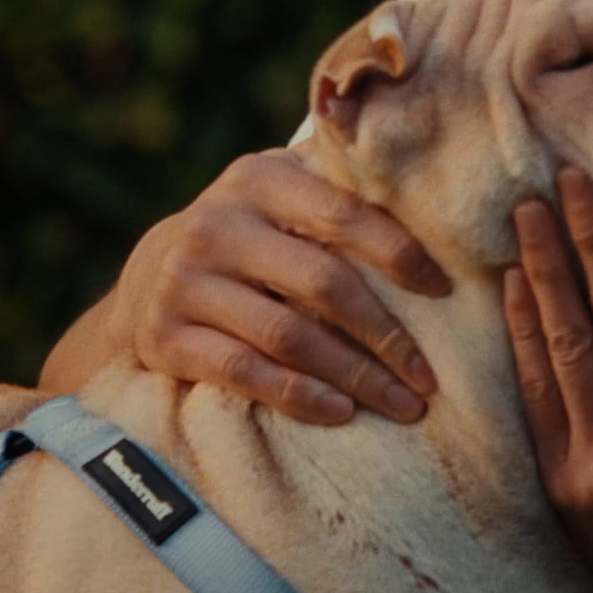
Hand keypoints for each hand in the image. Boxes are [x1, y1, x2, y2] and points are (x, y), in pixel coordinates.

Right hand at [108, 148, 449, 423]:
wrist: (149, 275)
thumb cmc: (251, 234)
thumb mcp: (281, 193)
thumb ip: (338, 189)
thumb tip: (439, 206)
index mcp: (258, 180)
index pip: (343, 215)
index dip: (399, 254)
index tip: (444, 291)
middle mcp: (216, 226)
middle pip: (323, 283)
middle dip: (386, 334)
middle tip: (429, 376)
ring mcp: (185, 283)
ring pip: (288, 336)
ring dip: (354, 376)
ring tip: (402, 406)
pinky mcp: (165, 337)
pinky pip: (244, 372)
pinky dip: (298, 396)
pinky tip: (341, 412)